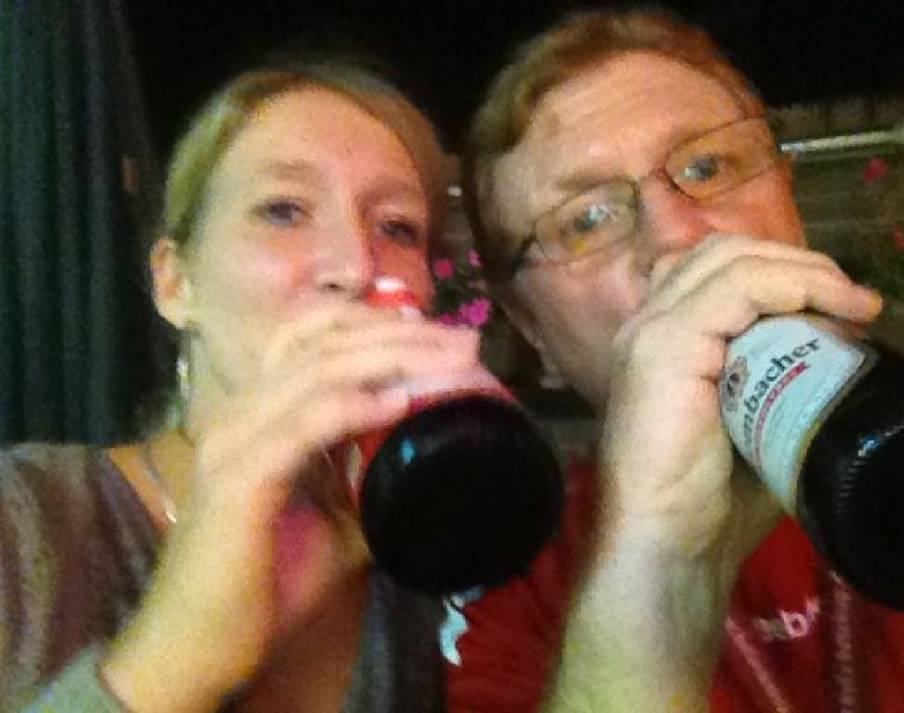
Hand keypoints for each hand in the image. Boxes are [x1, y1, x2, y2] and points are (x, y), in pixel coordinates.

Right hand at [102, 302, 479, 711]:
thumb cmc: (266, 585)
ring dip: (392, 358)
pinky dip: (355, 406)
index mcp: (259, 414)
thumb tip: (425, 467)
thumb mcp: (335, 523)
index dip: (377, 326)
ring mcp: (235, 439)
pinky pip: (304, 425)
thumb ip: (366, 483)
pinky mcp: (238, 478)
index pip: (315, 341)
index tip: (441, 334)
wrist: (199, 647)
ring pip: (319, 372)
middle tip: (466, 342)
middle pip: (326, 346)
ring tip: (451, 359)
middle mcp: (242, 411)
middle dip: (403, 335)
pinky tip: (399, 401)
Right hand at [543, 236, 880, 712]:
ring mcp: (651, 330)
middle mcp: (649, 323)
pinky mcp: (664, 345)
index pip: (718, 272)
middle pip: (723, 251)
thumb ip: (777, 382)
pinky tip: (828, 306)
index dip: (784, 273)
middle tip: (852, 301)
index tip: (847, 308)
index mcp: (664, 341)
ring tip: (849, 302)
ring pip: (729, 257)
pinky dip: (790, 284)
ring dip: (801, 269)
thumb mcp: (754, 425)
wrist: (666, 543)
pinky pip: (735, 286)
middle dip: (797, 263)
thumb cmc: (711, 501)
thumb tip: (839, 353)